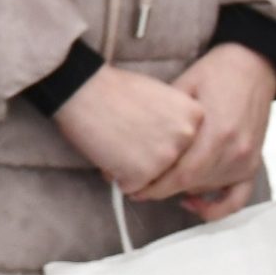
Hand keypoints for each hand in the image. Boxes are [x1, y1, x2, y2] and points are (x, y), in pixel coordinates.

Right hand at [53, 64, 205, 192]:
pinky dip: (117, 176)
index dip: (168, 147)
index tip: (150, 136)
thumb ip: (177, 122)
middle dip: (153, 163)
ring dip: (135, 171)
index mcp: (195, 116)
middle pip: (176, 168)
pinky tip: (107, 153)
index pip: (192, 149)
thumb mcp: (160, 96)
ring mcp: (165, 157)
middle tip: (131, 143)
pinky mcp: (141, 173)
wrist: (80, 87)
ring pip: (155, 182)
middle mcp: (187, 137)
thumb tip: (180, 150)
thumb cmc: (112, 89)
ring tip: (116, 146)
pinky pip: (132, 187)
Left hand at [129, 43, 275, 218]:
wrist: (252, 66)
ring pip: (207, 188)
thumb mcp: (183, 87)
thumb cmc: (216, 72)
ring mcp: (246, 160)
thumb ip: (165, 116)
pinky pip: (237, 198)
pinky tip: (192, 202)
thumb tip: (134, 138)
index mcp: (216, 132)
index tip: (131, 188)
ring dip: (180, 191)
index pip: (181, 174)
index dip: (154, 186)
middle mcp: (234, 151)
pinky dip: (216, 207)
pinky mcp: (253, 164)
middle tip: (134, 187)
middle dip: (160, 189)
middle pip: (191, 184)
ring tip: (154, 185)